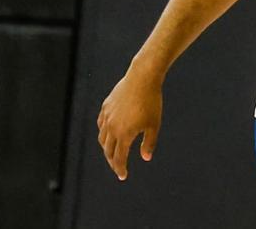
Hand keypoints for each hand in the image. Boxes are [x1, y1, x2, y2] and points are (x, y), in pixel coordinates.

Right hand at [96, 65, 162, 180]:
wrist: (142, 78)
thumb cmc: (152, 102)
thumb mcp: (154, 124)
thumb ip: (149, 143)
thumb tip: (145, 158)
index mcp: (123, 134)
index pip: (119, 158)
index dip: (120, 169)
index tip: (123, 176)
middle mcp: (111, 127)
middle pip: (108, 151)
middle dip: (113, 162)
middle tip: (118, 168)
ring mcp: (107, 116)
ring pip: (102, 138)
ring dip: (107, 148)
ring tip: (113, 152)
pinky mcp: (106, 107)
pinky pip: (101, 124)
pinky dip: (103, 133)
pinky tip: (108, 134)